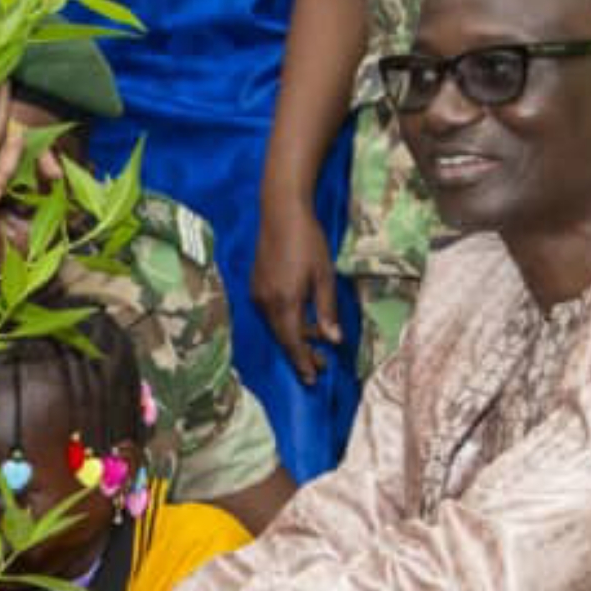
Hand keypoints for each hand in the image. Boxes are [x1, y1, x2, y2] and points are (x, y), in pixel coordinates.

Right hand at [248, 191, 343, 386]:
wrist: (280, 212)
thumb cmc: (308, 240)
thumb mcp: (324, 276)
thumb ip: (327, 310)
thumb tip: (334, 341)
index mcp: (284, 303)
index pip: (293, 343)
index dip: (303, 362)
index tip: (313, 379)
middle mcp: (266, 304)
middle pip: (283, 339)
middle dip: (300, 355)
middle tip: (319, 367)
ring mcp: (258, 295)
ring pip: (276, 327)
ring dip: (295, 338)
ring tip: (315, 344)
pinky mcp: (256, 286)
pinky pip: (271, 313)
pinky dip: (286, 323)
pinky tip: (301, 321)